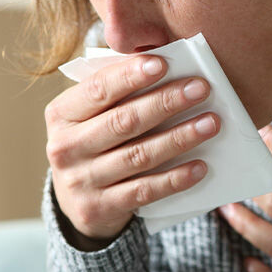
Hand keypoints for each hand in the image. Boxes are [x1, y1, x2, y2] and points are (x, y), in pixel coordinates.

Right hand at [45, 55, 220, 248]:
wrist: (73, 199)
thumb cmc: (93, 141)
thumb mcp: (90, 115)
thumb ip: (116, 91)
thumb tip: (163, 65)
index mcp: (61, 114)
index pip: (97, 89)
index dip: (129, 75)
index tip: (163, 63)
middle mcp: (64, 147)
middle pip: (123, 121)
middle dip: (165, 102)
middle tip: (201, 88)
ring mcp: (80, 181)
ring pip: (138, 155)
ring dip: (179, 138)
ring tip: (210, 123)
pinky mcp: (98, 208)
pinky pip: (144, 191)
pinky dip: (174, 178)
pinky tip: (200, 166)